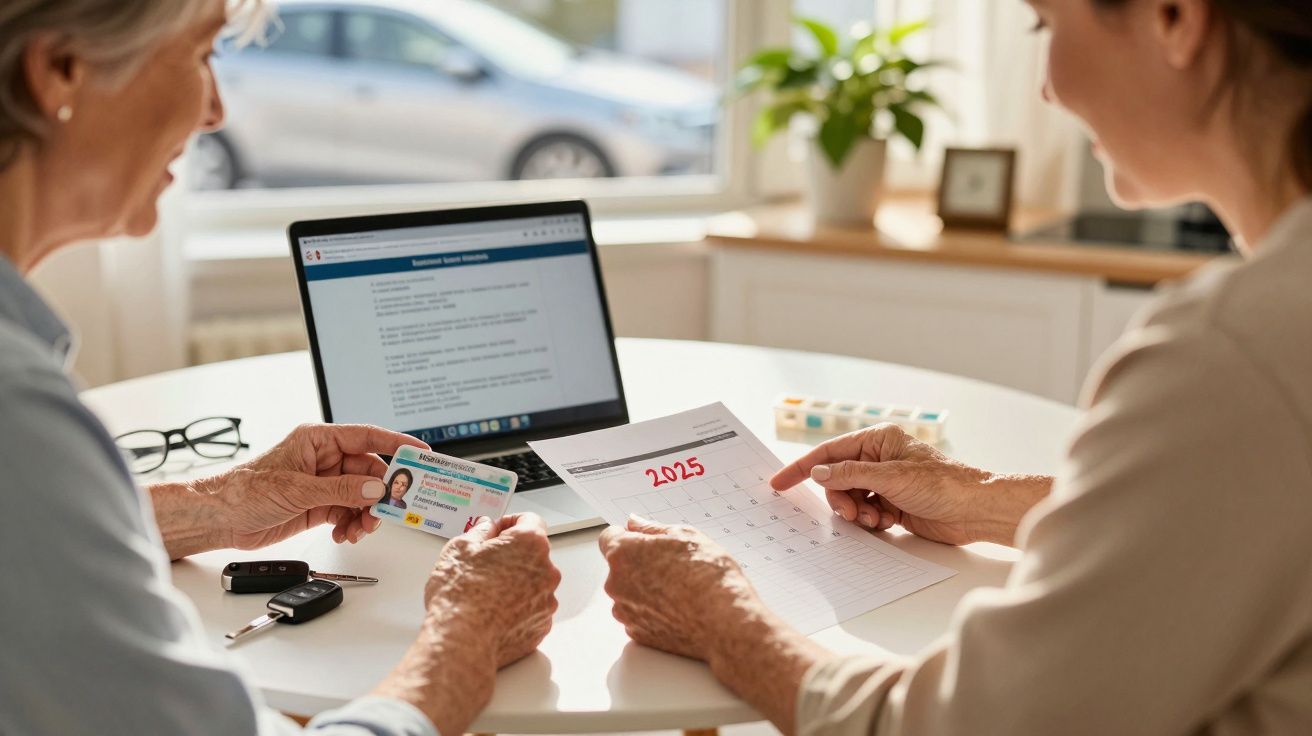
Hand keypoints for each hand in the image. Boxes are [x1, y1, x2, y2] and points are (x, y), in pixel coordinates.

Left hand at [204, 423, 425, 549]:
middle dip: (380, 493)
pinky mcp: (318, 505)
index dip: (396, 443)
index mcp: (318, 440)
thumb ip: (340, 489)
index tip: (419, 452)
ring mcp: (322, 483)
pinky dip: (351, 524)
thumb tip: (374, 489)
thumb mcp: (297, 488)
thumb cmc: (244, 490)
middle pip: (368, 472)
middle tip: (389, 509)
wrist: (218, 518)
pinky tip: (344, 533)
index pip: (366, 436)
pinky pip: (348, 512)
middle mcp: (324, 460)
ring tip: (361, 528)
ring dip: (366, 513)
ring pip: (361, 496)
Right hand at [374, 513, 559, 735]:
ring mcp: (547, 601)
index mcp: (530, 543)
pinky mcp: (541, 626)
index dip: (508, 524)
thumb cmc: (460, 595)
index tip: (496, 532)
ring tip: (484, 594)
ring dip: (515, 584)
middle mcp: (547, 571)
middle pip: (532, 554)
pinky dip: (517, 609)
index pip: (529, 520)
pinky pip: (531, 609)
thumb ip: (480, 531)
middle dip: (510, 556)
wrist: (461, 641)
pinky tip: (492, 613)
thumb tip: (487, 527)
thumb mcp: (460, 548)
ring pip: (532, 583)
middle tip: (483, 566)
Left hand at [599, 515, 763, 660]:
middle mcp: (616, 584)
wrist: (724, 620)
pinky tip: (677, 608)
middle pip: (619, 567)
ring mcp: (625, 612)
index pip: (609, 537)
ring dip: (644, 590)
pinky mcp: (637, 634)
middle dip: (638, 564)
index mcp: (623, 554)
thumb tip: (634, 523)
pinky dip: (652, 612)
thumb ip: (651, 528)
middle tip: (672, 565)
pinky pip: (639, 616)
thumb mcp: (684, 535)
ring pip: (629, 593)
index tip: (643, 540)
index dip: (627, 536)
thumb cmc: (708, 575)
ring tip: (679, 589)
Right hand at [771, 423, 1049, 546]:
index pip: (829, 452)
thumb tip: (818, 473)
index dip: (802, 468)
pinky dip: (870, 521)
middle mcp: (879, 460)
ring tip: (877, 520)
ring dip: (857, 512)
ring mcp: (885, 483)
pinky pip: (865, 513)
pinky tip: (887, 523)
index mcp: (878, 441)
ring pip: (849, 499)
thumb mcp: (891, 476)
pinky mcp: (893, 505)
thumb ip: (850, 474)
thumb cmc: (943, 484)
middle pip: (836, 479)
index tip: (778, 483)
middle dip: (840, 498)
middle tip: (853, 513)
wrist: (976, 510)